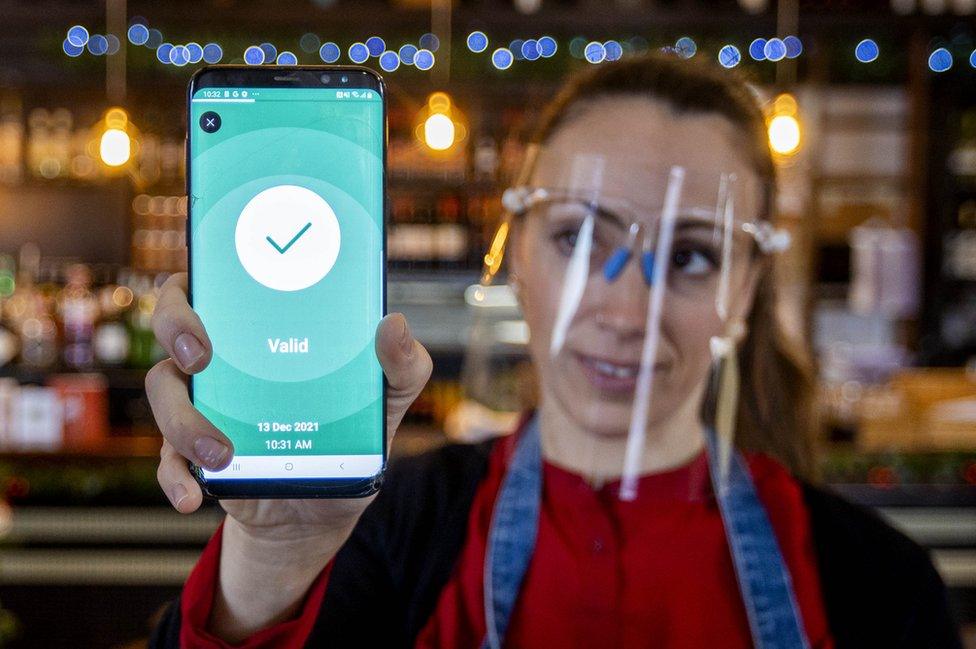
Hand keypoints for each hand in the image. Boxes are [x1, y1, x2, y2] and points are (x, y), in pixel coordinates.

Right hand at [146, 272, 431, 539]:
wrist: (326, 507)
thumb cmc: (352, 433)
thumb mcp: (388, 398)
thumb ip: (401, 364)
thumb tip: (394, 325)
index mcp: (264, 329)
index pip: (219, 281)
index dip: (206, 270)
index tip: (215, 285)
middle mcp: (225, 358)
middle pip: (174, 322)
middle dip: (175, 327)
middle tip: (202, 357)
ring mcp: (203, 403)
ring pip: (164, 391)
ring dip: (183, 420)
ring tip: (221, 452)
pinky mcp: (193, 453)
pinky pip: (167, 459)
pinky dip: (176, 477)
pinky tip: (195, 495)